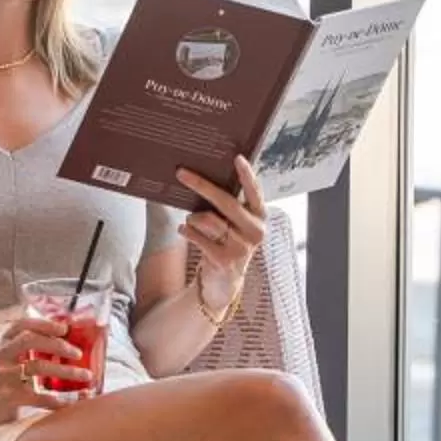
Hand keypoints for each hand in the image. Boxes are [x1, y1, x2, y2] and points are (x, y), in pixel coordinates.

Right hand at [0, 310, 93, 415]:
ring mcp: (4, 375)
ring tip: (86, 376)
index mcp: (7, 340)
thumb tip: (73, 334)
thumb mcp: (17, 354)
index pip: (23, 324)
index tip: (65, 328)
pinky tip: (74, 400)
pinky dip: (59, 399)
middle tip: (78, 353)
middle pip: (28, 341)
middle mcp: (3, 354)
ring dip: (65, 370)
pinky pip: (38, 397)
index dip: (44, 324)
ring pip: (36, 367)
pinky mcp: (9, 397)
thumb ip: (37, 343)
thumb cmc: (12, 373)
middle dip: (56, 344)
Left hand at [176, 155, 268, 311]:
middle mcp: (255, 231)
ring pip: (208, 219)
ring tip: (191, 219)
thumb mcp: (233, 224)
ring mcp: (241, 247)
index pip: (255, 192)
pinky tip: (184, 230)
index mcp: (259, 217)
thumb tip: (204, 176)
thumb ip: (227, 205)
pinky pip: (198, 236)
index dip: (247, 175)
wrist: (224, 282)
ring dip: (193, 217)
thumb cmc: (226, 243)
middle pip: (226, 202)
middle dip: (201, 185)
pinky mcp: (224, 260)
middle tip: (181, 172)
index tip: (237, 158)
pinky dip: (187, 231)